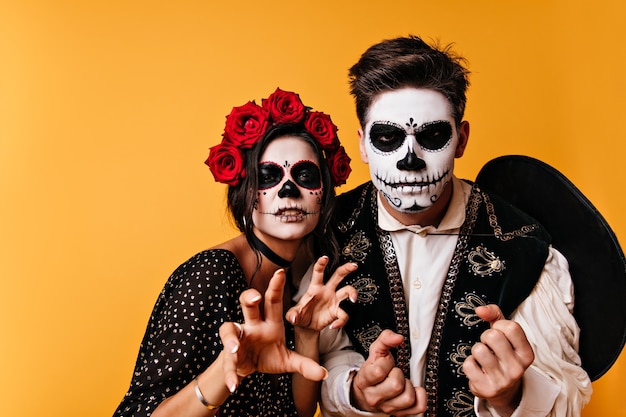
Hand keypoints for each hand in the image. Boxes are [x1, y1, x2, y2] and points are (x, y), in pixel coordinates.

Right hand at [219, 269, 327, 391]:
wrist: (248, 369)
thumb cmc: (268, 356)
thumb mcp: (288, 361)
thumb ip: (305, 365)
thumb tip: (324, 373)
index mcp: (270, 322)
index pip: (274, 300)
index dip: (276, 286)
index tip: (280, 272)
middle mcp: (253, 325)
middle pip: (248, 305)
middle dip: (249, 298)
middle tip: (254, 298)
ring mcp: (239, 338)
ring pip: (229, 328)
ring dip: (231, 338)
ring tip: (234, 348)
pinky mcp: (229, 355)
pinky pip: (227, 361)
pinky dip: (230, 373)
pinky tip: (234, 385)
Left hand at [286, 256, 357, 330]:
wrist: (305, 327)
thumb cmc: (300, 315)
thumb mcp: (292, 315)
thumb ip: (292, 315)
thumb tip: (294, 318)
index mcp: (315, 288)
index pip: (318, 272)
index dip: (322, 264)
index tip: (325, 257)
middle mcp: (327, 291)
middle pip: (338, 276)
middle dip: (346, 269)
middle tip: (354, 266)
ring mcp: (333, 300)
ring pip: (347, 291)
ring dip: (352, 293)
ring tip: (352, 299)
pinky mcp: (336, 312)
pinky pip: (343, 314)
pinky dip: (340, 321)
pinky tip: (334, 326)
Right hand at [351, 330, 426, 415]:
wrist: (366, 393)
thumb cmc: (372, 370)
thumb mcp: (374, 352)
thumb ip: (385, 339)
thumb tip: (398, 338)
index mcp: (365, 380)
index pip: (379, 371)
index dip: (386, 362)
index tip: (386, 362)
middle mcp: (374, 397)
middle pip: (396, 385)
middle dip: (398, 374)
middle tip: (394, 372)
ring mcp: (387, 407)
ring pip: (408, 398)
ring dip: (408, 386)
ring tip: (402, 382)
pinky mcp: (399, 414)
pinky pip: (418, 407)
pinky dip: (420, 396)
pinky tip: (413, 390)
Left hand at [462, 304, 534, 415]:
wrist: (503, 390)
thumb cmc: (502, 356)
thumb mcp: (505, 335)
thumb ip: (495, 315)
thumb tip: (480, 310)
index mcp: (526, 354)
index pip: (511, 327)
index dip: (499, 326)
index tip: (499, 332)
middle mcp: (517, 368)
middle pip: (493, 336)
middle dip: (485, 337)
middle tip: (489, 346)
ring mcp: (502, 380)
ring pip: (479, 350)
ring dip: (476, 351)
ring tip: (483, 358)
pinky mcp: (487, 388)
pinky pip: (468, 364)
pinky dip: (469, 364)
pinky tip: (478, 369)